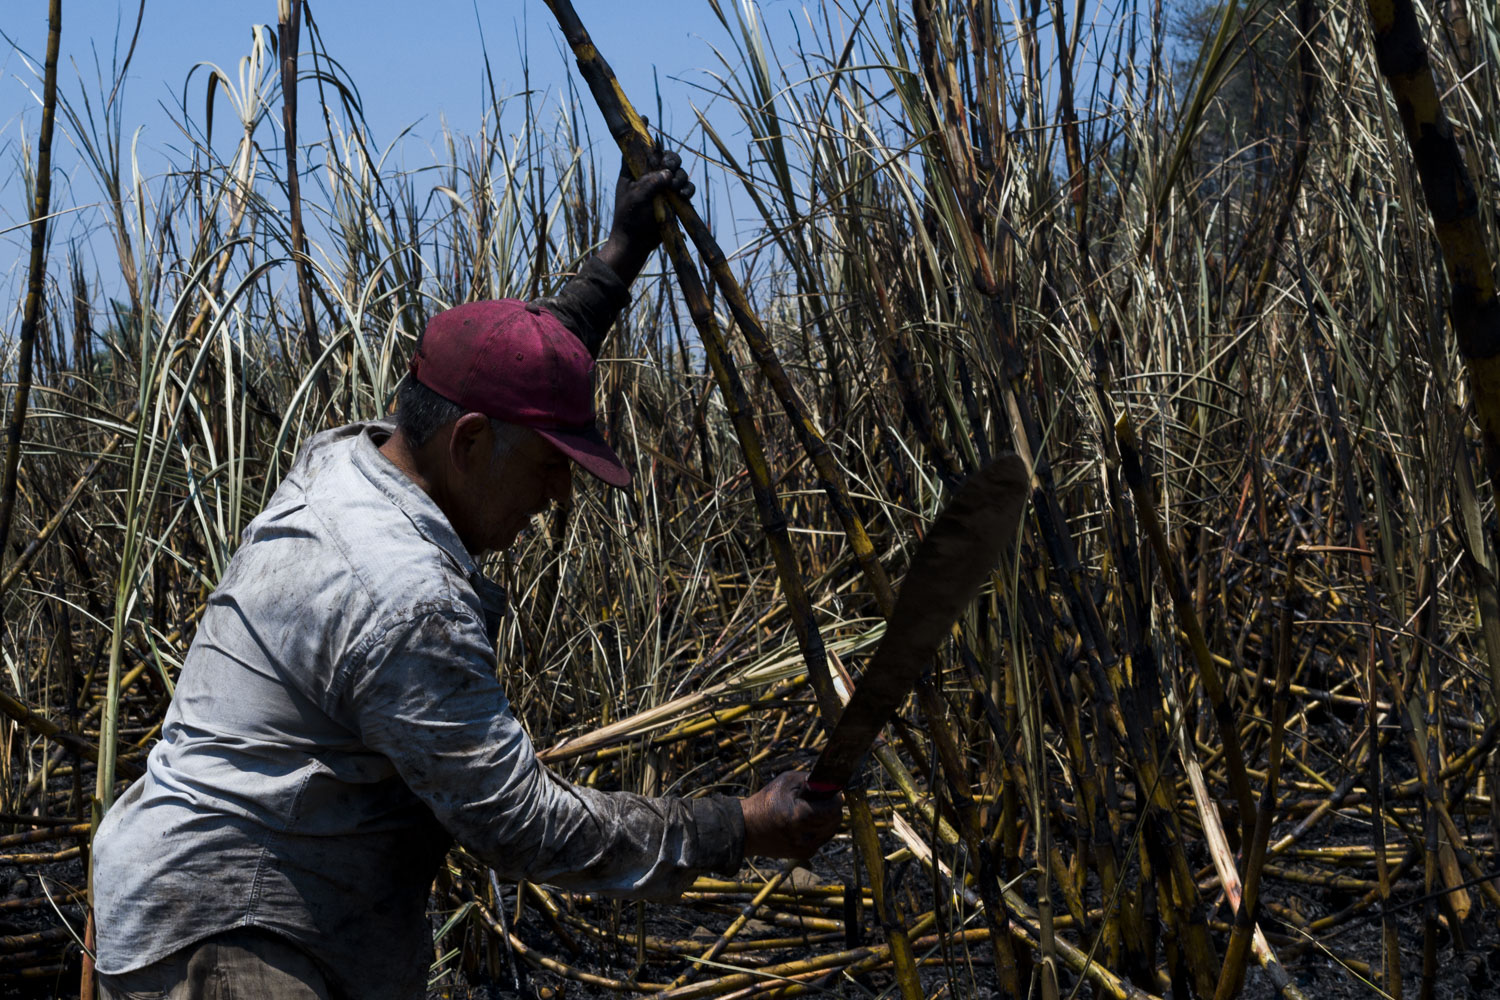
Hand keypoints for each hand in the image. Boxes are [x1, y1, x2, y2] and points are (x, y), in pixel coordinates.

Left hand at [598, 127, 694, 283]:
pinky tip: (682, 196)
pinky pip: (686, 189)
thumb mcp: (635, 198)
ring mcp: (663, 188)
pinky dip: (687, 190)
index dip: (641, 131)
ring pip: (679, 172)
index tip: (645, 117)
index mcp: (633, 170)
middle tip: (669, 167)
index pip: (637, 147)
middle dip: (671, 159)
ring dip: (680, 176)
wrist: (636, 243)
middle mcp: (649, 176)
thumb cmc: (629, 219)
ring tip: (675, 188)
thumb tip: (668, 173)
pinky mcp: (674, 200)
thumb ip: (650, 183)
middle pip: (666, 156)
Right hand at [740, 771, 842, 859]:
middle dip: (832, 807)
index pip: (834, 808)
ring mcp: (806, 848)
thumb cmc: (766, 802)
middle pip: (836, 820)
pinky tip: (806, 822)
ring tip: (811, 810)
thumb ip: (810, 780)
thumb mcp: (786, 782)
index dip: (835, 797)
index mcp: (800, 816)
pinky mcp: (805, 854)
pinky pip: (823, 838)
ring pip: (831, 830)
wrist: (747, 829)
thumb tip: (831, 783)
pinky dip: (819, 829)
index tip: (832, 790)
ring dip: (827, 818)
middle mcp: (805, 836)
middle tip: (821, 798)